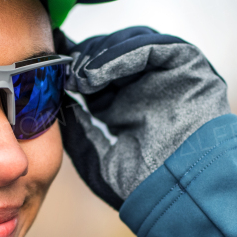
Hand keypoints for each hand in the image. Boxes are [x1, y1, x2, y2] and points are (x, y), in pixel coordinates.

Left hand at [59, 26, 229, 208]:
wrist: (184, 193)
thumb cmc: (145, 186)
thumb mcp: (97, 159)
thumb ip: (77, 131)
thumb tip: (54, 104)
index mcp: (126, 109)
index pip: (96, 75)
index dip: (73, 68)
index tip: (46, 65)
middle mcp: (146, 88)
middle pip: (110, 54)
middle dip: (85, 60)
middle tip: (65, 73)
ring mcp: (169, 75)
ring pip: (131, 44)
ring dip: (101, 55)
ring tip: (82, 76)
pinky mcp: (189, 66)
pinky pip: (156, 45)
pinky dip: (124, 52)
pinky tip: (100, 72)